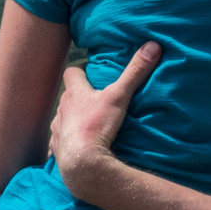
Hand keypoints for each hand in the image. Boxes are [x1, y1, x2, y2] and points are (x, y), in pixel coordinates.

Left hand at [48, 41, 161, 199]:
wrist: (82, 164)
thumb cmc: (97, 126)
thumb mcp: (120, 97)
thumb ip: (135, 72)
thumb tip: (153, 45)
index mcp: (75, 93)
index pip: (72, 72)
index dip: (81, 69)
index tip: (91, 70)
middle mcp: (62, 109)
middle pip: (68, 95)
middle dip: (80, 95)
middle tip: (96, 97)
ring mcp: (58, 129)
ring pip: (63, 118)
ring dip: (73, 118)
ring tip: (88, 123)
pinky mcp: (57, 149)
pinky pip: (59, 141)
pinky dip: (67, 141)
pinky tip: (76, 147)